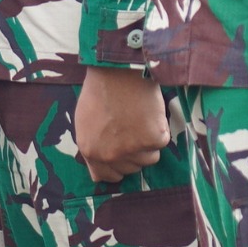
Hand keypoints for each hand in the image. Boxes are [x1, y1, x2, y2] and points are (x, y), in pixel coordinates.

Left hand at [73, 66, 169, 182]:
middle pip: (131, 169)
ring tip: (141, 118)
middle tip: (134, 128)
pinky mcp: (152, 140)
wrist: (120, 69)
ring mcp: (131, 149)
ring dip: (149, 142)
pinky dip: (160, 128)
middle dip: (135, 153)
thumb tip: (104, 160)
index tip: (124, 156)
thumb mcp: (85, 120)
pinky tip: (150, 112)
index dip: (118, 167)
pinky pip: (162, 142)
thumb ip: (94, 144)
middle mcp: (110, 155)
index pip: (107, 176)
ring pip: (149, 158)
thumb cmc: (101, 88)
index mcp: (90, 151)